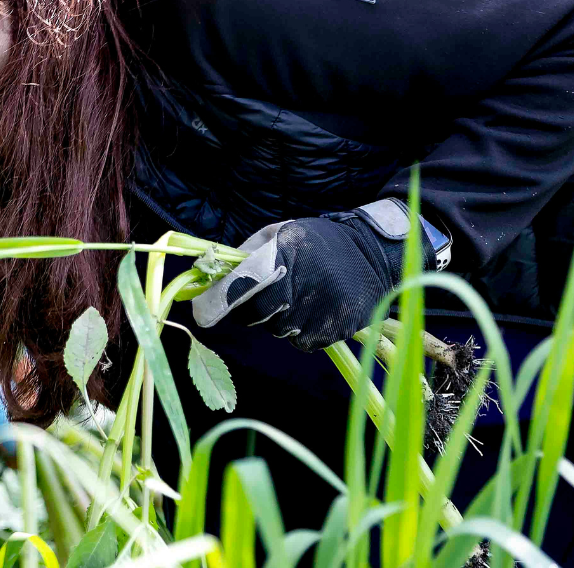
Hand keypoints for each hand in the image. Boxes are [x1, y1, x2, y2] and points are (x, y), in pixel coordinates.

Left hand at [192, 213, 413, 351]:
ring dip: (280, 318)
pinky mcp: (331, 331)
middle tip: (271, 292)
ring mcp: (316, 312)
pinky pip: (300, 340)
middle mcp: (298, 284)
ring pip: (277, 330)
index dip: (216, 302)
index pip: (240, 285)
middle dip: (251, 309)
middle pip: (254, 314)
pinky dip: (302, 329)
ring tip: (302, 294)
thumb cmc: (316, 243)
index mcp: (283, 252)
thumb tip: (207, 277)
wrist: (373, 254)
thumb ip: (244, 255)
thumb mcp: (279, 233)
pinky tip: (317, 307)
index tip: (201, 312)